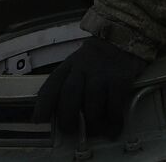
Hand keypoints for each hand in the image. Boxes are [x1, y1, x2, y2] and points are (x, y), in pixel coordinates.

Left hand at [32, 36, 147, 138]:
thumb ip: (70, 83)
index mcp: (69, 65)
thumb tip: (62, 113)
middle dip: (68, 118)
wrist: (126, 35)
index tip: (39, 121)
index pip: (51, 85)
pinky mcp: (120, 78)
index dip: (43, 105)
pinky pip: (113, 105)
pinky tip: (113, 128)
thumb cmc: (100, 57)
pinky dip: (113, 120)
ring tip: (95, 131)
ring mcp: (102, 73)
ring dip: (92, 123)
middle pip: (69, 96)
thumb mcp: (79, 63)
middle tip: (72, 131)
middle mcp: (83, 68)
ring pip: (91, 104)